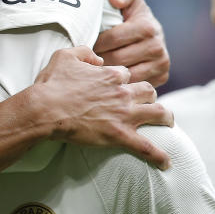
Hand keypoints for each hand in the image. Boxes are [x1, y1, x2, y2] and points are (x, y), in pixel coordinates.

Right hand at [31, 47, 172, 168]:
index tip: (118, 85)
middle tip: (146, 101)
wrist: (46, 109)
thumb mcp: (64, 56)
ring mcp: (124, 115)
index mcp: (110, 75)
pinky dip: (159, 155)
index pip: (127, 74)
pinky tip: (166, 162)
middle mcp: (122, 93)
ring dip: (165, 117)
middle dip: (149, 95)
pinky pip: (147, 147)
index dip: (123, 79)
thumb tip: (98, 57)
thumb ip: (84, 51)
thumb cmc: (52, 84)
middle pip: (148, 90)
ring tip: (168, 122)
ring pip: (158, 113)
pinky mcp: (120, 135)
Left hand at [94, 0, 169, 86]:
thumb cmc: (132, 10)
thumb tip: (114, 0)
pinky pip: (136, 84)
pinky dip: (121, 83)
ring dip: (109, 73)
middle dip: (100, 59)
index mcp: (148, 27)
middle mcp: (158, 47)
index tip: (87, 42)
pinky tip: (109, 78)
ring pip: (126, 75)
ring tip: (95, 69)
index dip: (97, 41)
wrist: (150, 28)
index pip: (113, 39)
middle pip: (118, 59)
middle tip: (86, 59)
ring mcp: (161, 64)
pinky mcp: (162, 77)